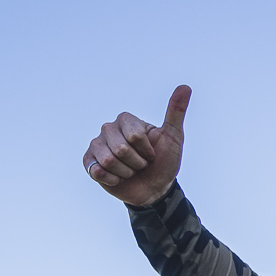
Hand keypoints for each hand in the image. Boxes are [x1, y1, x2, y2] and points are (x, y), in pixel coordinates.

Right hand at [84, 85, 189, 206]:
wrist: (154, 188)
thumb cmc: (164, 161)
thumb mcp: (173, 137)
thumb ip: (176, 112)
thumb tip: (186, 87)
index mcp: (126, 120)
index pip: (135, 136)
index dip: (146, 150)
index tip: (151, 152)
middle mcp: (108, 129)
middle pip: (121, 149)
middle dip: (137, 163)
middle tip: (141, 164)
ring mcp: (97, 145)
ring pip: (109, 161)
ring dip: (126, 173)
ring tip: (130, 171)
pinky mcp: (89, 163)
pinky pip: (97, 172)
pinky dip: (113, 180)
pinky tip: (117, 178)